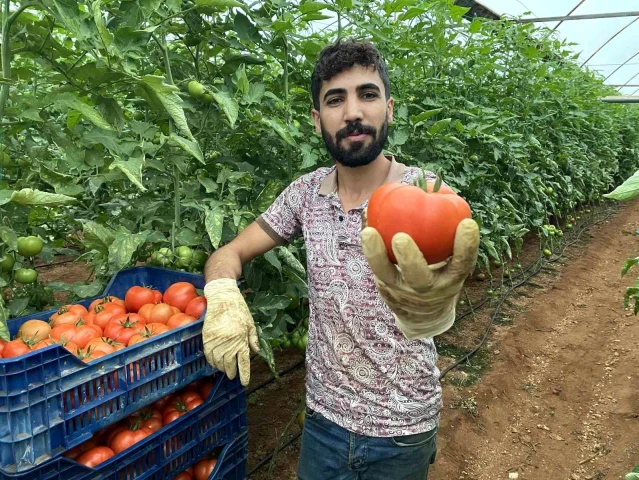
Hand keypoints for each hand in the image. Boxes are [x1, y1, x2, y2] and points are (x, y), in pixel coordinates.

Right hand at [202, 278, 259, 385]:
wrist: (223, 298)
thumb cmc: (239, 310)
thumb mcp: (250, 324)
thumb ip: (253, 339)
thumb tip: (256, 352)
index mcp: (241, 340)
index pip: (243, 363)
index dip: (244, 374)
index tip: (244, 383)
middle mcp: (229, 343)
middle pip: (229, 365)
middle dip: (231, 372)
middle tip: (232, 375)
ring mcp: (217, 341)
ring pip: (218, 362)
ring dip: (221, 368)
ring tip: (224, 369)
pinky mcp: (207, 337)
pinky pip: (208, 355)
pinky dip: (211, 361)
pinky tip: (214, 362)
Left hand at [361, 211, 479, 338]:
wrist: (424, 314)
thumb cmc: (442, 271)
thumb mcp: (453, 260)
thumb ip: (450, 233)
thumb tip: (441, 188)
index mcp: (451, 279)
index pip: (463, 264)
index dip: (467, 246)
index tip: (467, 223)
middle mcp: (427, 289)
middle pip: (418, 277)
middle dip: (409, 259)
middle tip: (400, 237)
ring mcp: (403, 292)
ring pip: (387, 275)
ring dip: (376, 254)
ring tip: (368, 231)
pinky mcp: (385, 290)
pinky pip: (374, 267)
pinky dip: (369, 247)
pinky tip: (366, 225)